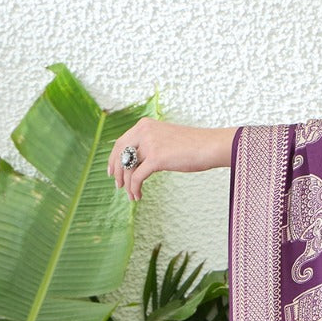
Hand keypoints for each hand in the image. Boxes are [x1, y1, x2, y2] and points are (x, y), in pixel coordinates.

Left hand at [107, 122, 236, 200]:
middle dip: (117, 172)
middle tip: (117, 185)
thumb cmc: (194, 145)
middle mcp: (144, 131)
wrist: (210, 146)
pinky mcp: (156, 158)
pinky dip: (134, 188)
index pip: (121, 142)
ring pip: (128, 168)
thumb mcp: (166, 139)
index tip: (112, 171)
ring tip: (131, 195)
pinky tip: (138, 195)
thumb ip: (151, 145)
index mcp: (145, 125)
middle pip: (119, 154)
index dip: (113, 158)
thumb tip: (139, 162)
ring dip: (127, 184)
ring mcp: (149, 144)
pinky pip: (137, 177)